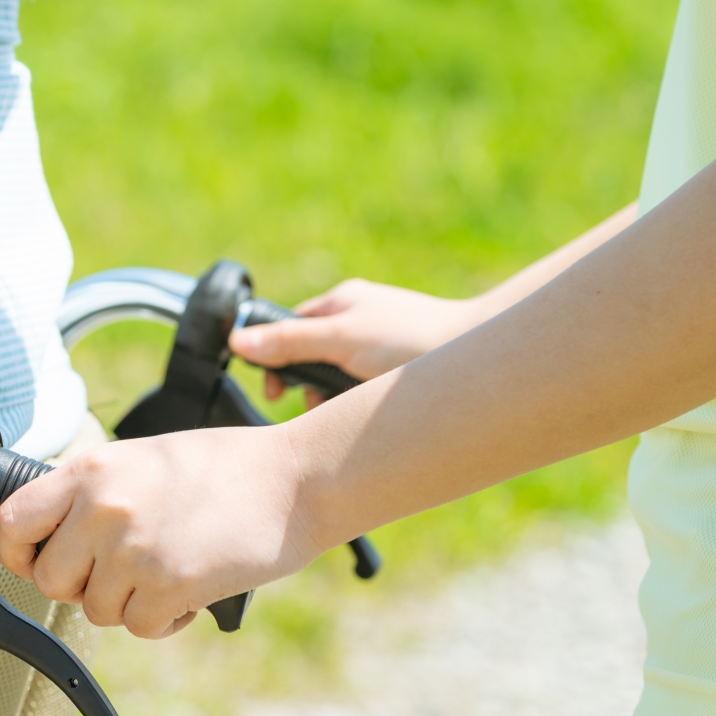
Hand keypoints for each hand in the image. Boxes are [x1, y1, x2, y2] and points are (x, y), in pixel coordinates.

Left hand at [0, 425, 324, 638]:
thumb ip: (97, 493)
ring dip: (131, 603)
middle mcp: (103, 508)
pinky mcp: (169, 584)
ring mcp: (134, 548)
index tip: (41, 562)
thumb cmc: (228, 468)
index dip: (19, 554)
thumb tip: (59, 535)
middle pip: (52, 580)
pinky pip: (140, 627)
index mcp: (92, 471)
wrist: (296, 479)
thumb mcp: (145, 458)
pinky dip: (165, 620)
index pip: (13, 522)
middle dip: (84, 586)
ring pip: (96, 610)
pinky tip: (192, 588)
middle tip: (125, 572)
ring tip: (171, 568)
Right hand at [229, 279, 481, 404]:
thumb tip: (237, 340)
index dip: (276, 359)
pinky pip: (362, 391)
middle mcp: (360, 320)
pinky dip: (359, 404)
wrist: (479, 360)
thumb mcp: (339, 340)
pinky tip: (369, 413)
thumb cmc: (412, 339)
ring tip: (346, 410)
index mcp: (343, 302)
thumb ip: (289, 343)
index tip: (277, 391)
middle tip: (312, 405)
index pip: (290, 327)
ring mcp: (380, 347)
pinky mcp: (397, 372)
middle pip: (311, 357)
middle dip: (307, 387)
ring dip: (334, 400)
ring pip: (337, 379)